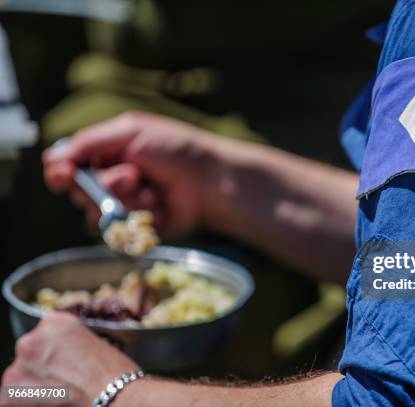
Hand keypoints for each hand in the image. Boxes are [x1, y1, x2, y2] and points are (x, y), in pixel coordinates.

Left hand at [1, 312, 138, 406]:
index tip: (65, 360)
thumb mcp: (93, 341)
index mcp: (53, 321)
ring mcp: (19, 366)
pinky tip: (50, 401)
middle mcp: (31, 339)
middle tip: (64, 377)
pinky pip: (13, 397)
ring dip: (34, 384)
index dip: (56, 350)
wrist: (113, 392)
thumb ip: (68, 343)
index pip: (44, 334)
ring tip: (59, 391)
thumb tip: (60, 355)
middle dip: (42, 366)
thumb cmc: (111, 369)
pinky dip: (28, 401)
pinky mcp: (11, 392)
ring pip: (20, 376)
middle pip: (30, 353)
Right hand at [43, 112, 237, 237]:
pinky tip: (161, 204)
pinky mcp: (136, 229)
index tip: (64, 174)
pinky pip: (121, 230)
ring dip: (127, 198)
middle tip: (133, 175)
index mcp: (105, 155)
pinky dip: (141, 215)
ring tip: (153, 188)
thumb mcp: (130, 132)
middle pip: (78, 193)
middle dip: (104, 185)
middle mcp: (109, 181)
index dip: (60, 173)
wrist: (210, 179)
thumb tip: (50, 158)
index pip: (67, 167)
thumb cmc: (174, 149)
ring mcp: (123, 206)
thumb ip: (88, 142)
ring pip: (98, 213)